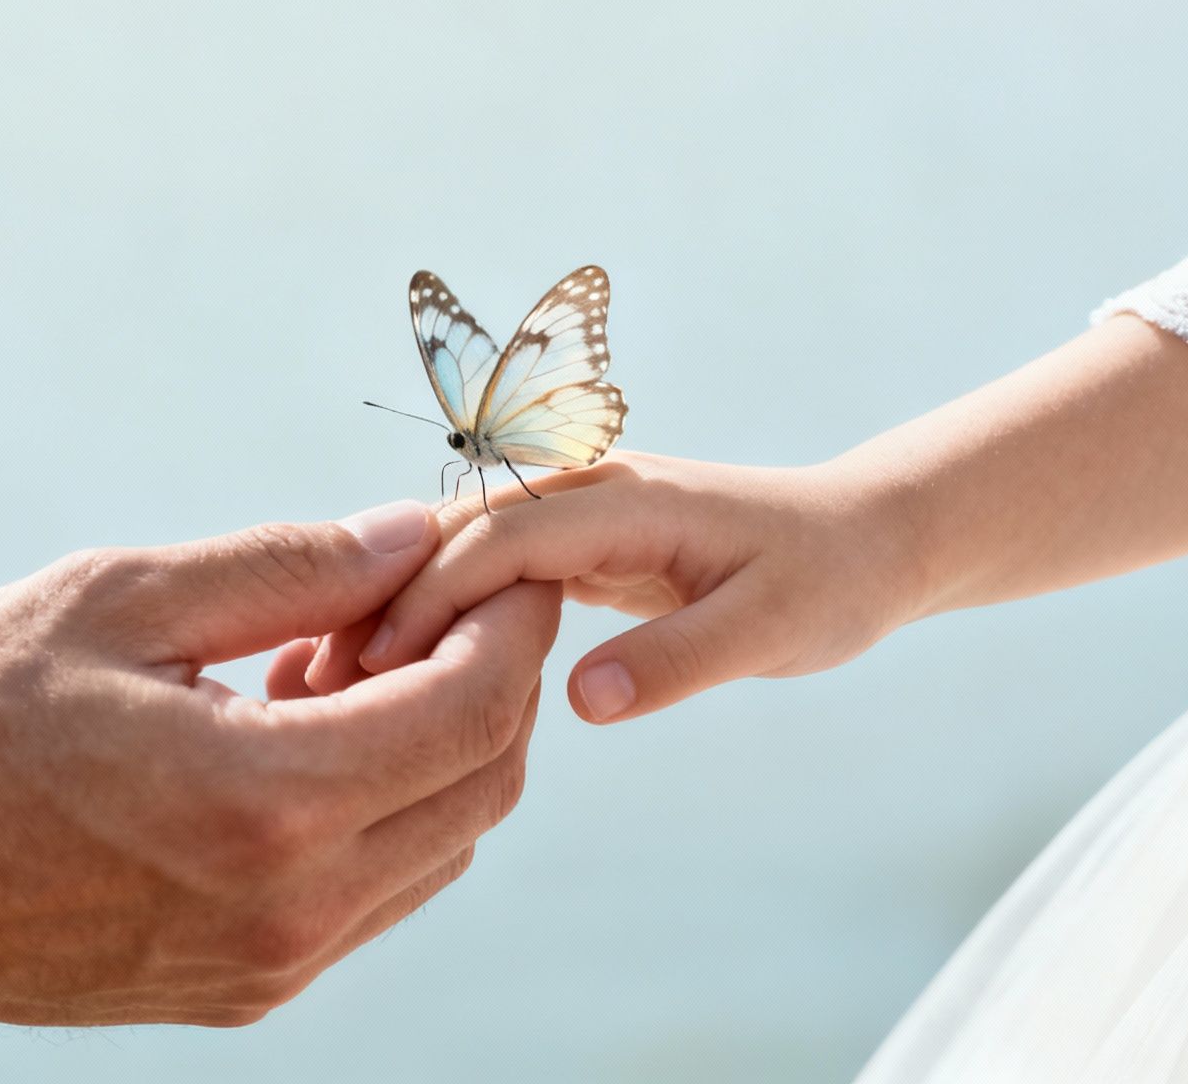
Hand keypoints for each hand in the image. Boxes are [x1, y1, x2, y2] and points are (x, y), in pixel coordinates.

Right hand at [0, 501, 561, 1031]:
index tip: (499, 558)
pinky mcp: (247, 987)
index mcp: (271, 803)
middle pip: (484, 785)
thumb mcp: (119, 600)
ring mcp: (276, 962)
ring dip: (434, 743)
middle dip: (489, 676)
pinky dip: (380, 804)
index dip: (510, 621)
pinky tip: (298, 731)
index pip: (477, 709)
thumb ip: (288, 567)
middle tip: (423, 597)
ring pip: (441, 843)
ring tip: (336, 659)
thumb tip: (409, 535)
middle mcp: (296, 904)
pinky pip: (376, 890)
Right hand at [339, 453, 926, 723]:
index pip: (499, 540)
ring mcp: (581, 509)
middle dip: (387, 597)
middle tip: (319, 681)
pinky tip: (398, 664)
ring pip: (462, 545)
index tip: (371, 671)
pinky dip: (437, 607)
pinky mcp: (580, 540)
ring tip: (336, 677)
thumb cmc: (829, 580)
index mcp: (627, 499)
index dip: (429, 601)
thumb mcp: (771, 630)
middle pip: (458, 530)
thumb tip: (581, 700)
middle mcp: (591, 487)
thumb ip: (680, 662)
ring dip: (400, 602)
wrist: (868, 538)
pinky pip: (489, 566)